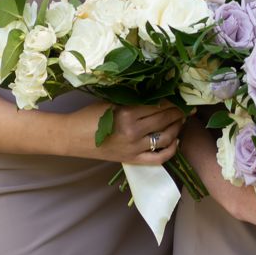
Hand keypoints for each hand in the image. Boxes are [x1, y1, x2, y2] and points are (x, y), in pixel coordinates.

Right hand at [69, 100, 186, 165]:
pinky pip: (159, 158)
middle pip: (164, 120)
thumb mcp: (110, 102)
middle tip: (184, 107)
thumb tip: (154, 94)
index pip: (158, 105)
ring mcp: (135, 148)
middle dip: (178, 112)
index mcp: (127, 114)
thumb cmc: (88, 116)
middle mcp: (134, 132)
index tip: (177, 96)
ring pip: (166, 138)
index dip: (170, 100)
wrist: (72, 137)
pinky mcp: (134, 160)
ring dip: (177, 128)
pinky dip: (171, 150)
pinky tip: (176, 141)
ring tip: (180, 121)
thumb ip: (131, 100)